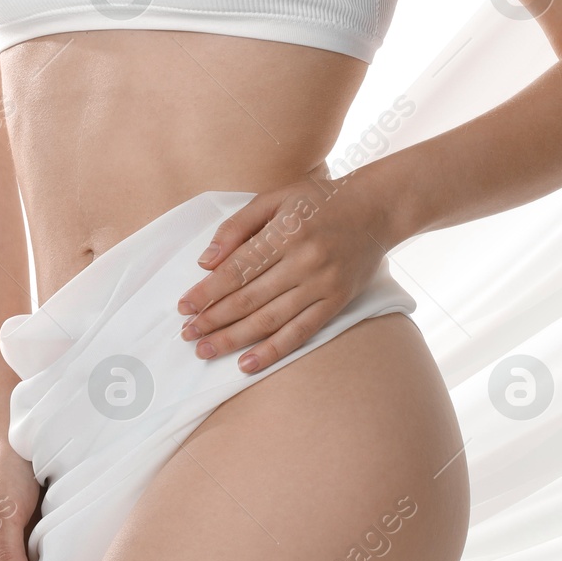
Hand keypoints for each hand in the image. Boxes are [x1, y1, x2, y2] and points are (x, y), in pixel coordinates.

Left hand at [178, 172, 393, 372]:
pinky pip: (300, 332)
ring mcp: (323, 284)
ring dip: (234, 338)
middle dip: (214, 319)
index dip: (208, 291)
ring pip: (271, 319)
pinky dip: (272, 351)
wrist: (377, 208)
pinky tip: (247, 363)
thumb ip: (238, 226)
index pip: (238, 269)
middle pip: (250, 298)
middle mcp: (305, 260)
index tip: (184, 307)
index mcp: (287, 231)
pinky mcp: (336, 302)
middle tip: (187, 334)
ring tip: (206, 350)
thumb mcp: (276, 197)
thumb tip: (206, 262)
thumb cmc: (320, 200)